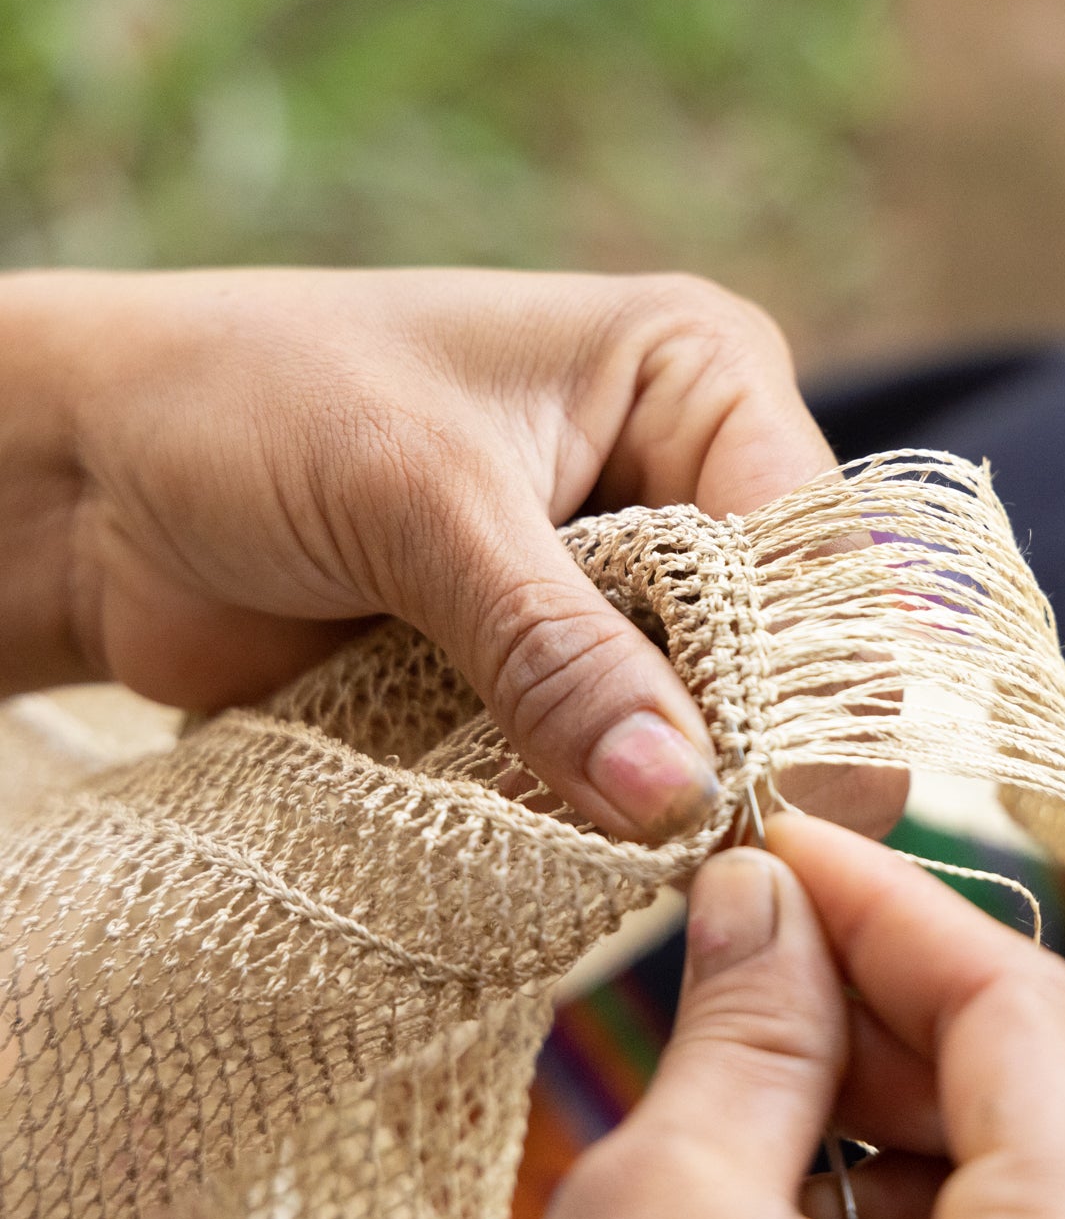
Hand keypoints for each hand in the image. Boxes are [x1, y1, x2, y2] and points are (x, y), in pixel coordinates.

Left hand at [0, 268, 901, 840]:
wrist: (98, 478)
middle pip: (777, 637)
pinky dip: (593, 808)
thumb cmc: (254, 406)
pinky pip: (616, 755)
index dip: (809, 673)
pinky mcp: (554, 661)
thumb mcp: (422, 503)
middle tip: (689, 844)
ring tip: (606, 841)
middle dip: (738, 737)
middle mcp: (682, 470)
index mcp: (695, 374)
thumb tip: (678, 797)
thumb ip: (555, 649)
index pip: (812, 542)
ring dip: (657, 784)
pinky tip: (563, 839)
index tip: (771, 805)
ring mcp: (620, 576)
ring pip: (703, 710)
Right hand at [525, 815, 1064, 1218]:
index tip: (786, 846)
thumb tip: (763, 890)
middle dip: (970, 1022)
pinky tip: (809, 1213)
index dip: (897, 900)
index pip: (1035, 1014)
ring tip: (787, 1104)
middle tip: (805, 991)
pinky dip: (949, 1216)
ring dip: (952, 1115)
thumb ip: (745, 1030)